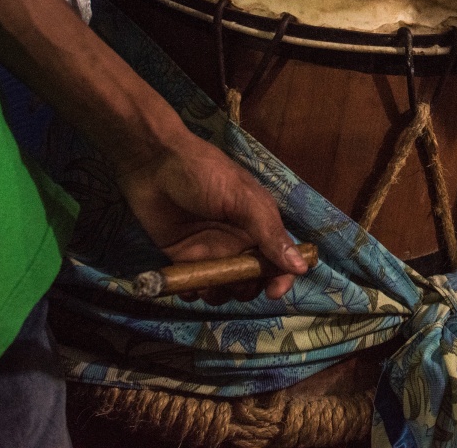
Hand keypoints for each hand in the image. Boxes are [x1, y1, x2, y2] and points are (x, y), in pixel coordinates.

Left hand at [114, 123, 309, 303]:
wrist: (154, 164)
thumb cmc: (206, 174)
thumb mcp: (243, 199)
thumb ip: (269, 233)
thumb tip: (301, 268)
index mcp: (259, 226)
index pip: (279, 261)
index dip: (281, 279)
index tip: (273, 293)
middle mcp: (238, 243)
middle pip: (252, 280)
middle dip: (245, 288)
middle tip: (231, 280)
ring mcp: (211, 252)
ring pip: (223, 288)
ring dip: (217, 293)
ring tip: (205, 283)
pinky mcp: (183, 259)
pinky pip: (194, 286)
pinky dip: (192, 291)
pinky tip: (185, 284)